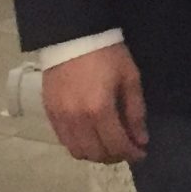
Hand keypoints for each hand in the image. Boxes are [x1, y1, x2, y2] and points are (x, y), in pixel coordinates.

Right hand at [40, 43, 147, 163]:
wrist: (73, 35)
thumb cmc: (107, 54)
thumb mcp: (130, 78)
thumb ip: (135, 112)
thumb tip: (140, 140)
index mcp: (99, 109)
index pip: (116, 145)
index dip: (132, 154)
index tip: (141, 153)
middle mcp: (77, 119)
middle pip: (96, 154)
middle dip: (115, 156)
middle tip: (125, 148)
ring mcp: (60, 118)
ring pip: (77, 152)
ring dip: (95, 153)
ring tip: (107, 143)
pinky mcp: (49, 113)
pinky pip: (64, 140)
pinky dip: (79, 144)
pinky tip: (90, 135)